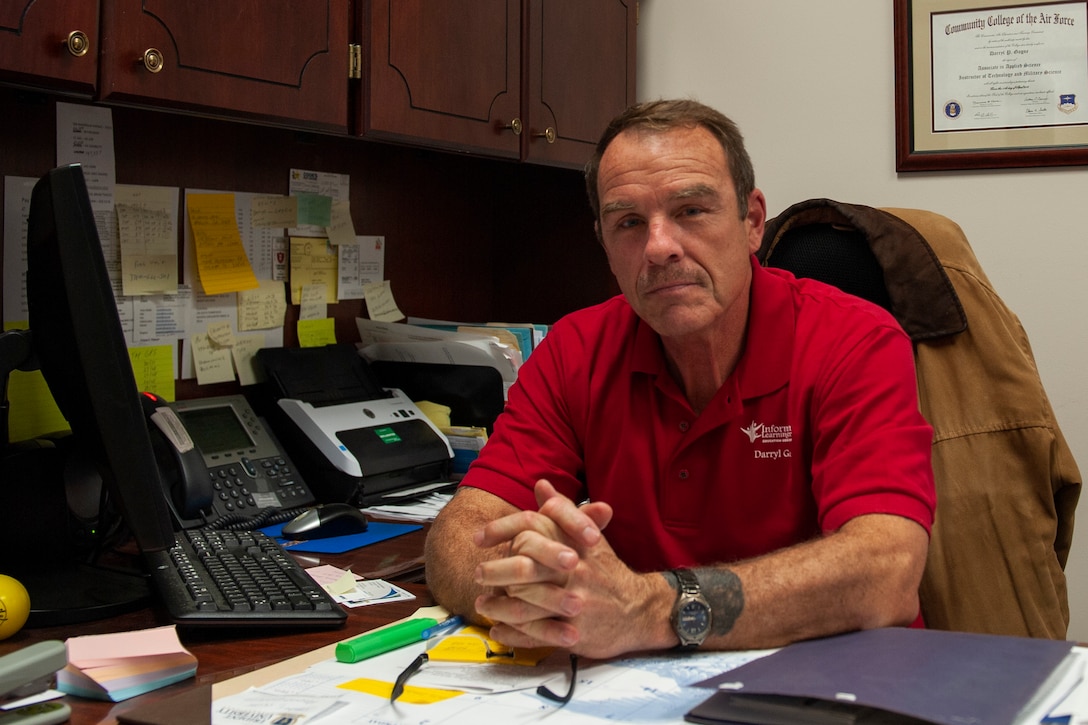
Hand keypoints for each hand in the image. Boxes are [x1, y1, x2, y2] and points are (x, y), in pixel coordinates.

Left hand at [473, 481, 668, 656]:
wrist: (641, 610)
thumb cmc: (608, 571)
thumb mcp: (589, 537)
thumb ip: (562, 511)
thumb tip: (541, 484)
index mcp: (574, 543)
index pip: (532, 525)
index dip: (501, 529)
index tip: (479, 537)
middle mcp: (573, 570)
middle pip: (523, 566)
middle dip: (495, 571)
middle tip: (478, 573)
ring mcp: (573, 602)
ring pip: (524, 604)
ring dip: (498, 606)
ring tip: (482, 604)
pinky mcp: (573, 631)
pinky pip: (535, 634)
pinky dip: (512, 634)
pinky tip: (498, 630)